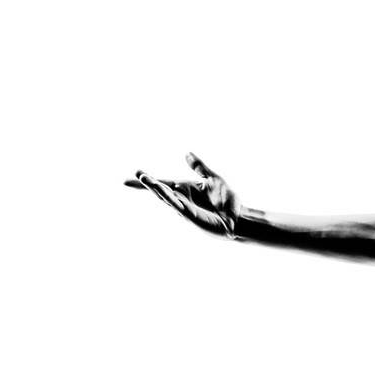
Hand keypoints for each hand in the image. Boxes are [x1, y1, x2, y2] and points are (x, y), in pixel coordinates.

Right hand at [125, 153, 240, 238]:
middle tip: (137, 174)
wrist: (239, 218)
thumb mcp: (212, 178)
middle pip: (161, 190)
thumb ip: (199, 167)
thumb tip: (187, 153)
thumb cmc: (227, 201)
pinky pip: (177, 205)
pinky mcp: (191, 216)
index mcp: (185, 189)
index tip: (135, 173)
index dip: (149, 180)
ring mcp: (185, 208)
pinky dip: (169, 198)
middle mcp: (182, 199)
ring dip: (156, 189)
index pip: (163, 182)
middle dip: (149, 183)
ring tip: (144, 178)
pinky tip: (161, 190)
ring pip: (167, 197)